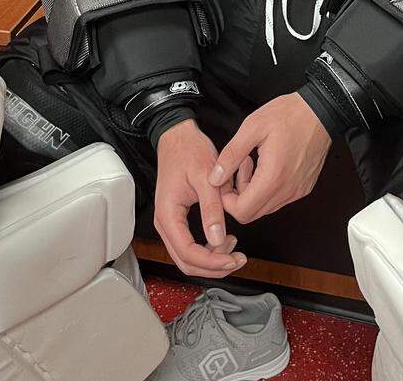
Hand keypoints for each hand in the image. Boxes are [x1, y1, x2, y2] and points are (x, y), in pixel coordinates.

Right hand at [154, 119, 247, 278]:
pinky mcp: (176, 219)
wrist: (178, 136)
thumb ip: (212, 210)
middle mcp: (165, 222)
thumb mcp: (206, 178)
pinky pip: (189, 245)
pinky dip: (207, 249)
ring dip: (211, 260)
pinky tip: (224, 239)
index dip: (212, 262)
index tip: (232, 259)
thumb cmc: (189, 151)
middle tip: (237, 259)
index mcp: (168, 214)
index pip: (188, 253)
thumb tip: (219, 240)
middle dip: (213, 266)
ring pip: (188, 257)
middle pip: (186, 262)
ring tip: (234, 249)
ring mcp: (169, 222)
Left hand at [209, 93, 331, 223]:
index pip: (241, 211)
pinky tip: (265, 165)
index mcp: (273, 177)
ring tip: (251, 162)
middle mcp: (287, 191)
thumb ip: (231, 155)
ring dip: (251, 192)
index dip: (226, 200)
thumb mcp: (252, 127)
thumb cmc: (289, 114)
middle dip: (237, 196)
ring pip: (265, 208)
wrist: (321, 111)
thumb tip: (215, 178)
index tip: (224, 179)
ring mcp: (297, 192)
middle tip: (237, 168)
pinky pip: (278, 199)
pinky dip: (266, 189)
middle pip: (252, 214)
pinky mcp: (303, 188)